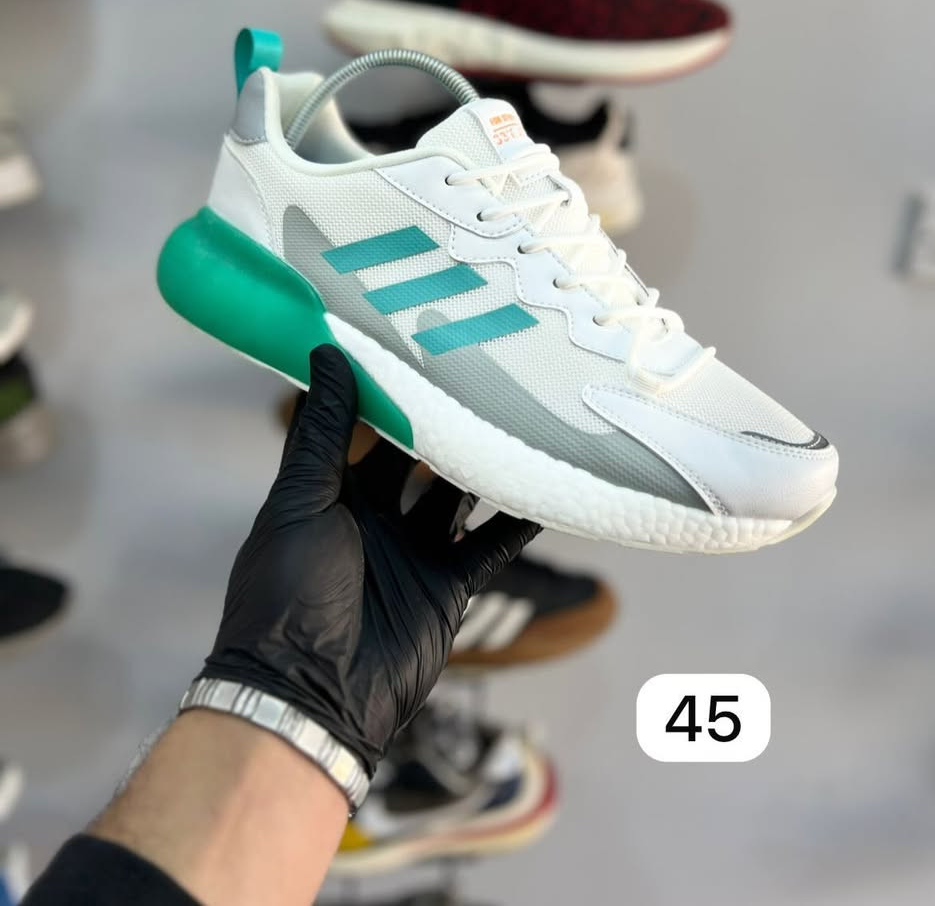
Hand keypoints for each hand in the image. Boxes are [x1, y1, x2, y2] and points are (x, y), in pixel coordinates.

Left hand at [197, 345, 539, 776]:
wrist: (309, 693)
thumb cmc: (289, 590)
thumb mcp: (302, 500)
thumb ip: (323, 433)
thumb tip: (327, 354)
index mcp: (331, 493)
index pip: (364, 429)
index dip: (390, 391)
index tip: (419, 343)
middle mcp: (374, 517)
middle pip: (417, 457)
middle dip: (445, 422)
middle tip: (483, 372)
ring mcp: (414, 552)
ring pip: (458, 495)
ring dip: (483, 464)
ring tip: (520, 417)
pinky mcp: (447, 587)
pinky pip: (489, 546)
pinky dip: (516, 520)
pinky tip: (543, 488)